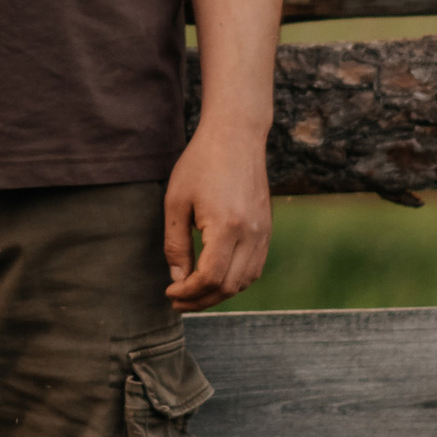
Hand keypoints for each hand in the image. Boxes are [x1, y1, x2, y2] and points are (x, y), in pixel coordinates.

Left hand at [163, 123, 269, 310]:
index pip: (209, 277)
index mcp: (227, 226)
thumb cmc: (200, 164)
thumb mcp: (176, 202)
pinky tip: (215, 278)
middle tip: (177, 301)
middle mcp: (251, 234)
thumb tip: (178, 278)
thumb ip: (176, 244)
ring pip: (245, 281)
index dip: (188, 292)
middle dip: (201, 300)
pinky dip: (235, 281)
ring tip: (194, 293)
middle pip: (228, 286)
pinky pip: (254, 268)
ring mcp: (264, 233)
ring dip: (219, 294)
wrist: (236, 136)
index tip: (169, 291)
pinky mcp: (267, 230)